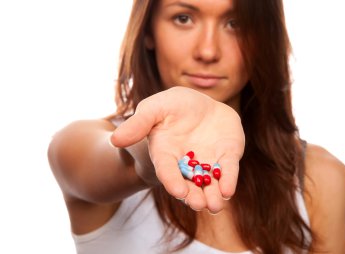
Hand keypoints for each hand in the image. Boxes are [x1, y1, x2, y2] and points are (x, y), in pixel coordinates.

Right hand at [111, 86, 244, 212]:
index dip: (172, 181)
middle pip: (189, 183)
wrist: (198, 105)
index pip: (167, 170)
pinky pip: (228, 169)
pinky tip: (228, 190)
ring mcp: (208, 161)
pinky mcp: (226, 156)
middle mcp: (186, 163)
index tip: (178, 192)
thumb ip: (138, 124)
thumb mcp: (153, 109)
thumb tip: (115, 140)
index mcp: (166, 153)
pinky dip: (229, 179)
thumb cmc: (171, 107)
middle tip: (199, 204)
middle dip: (194, 195)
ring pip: (210, 183)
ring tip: (215, 206)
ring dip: (212, 195)